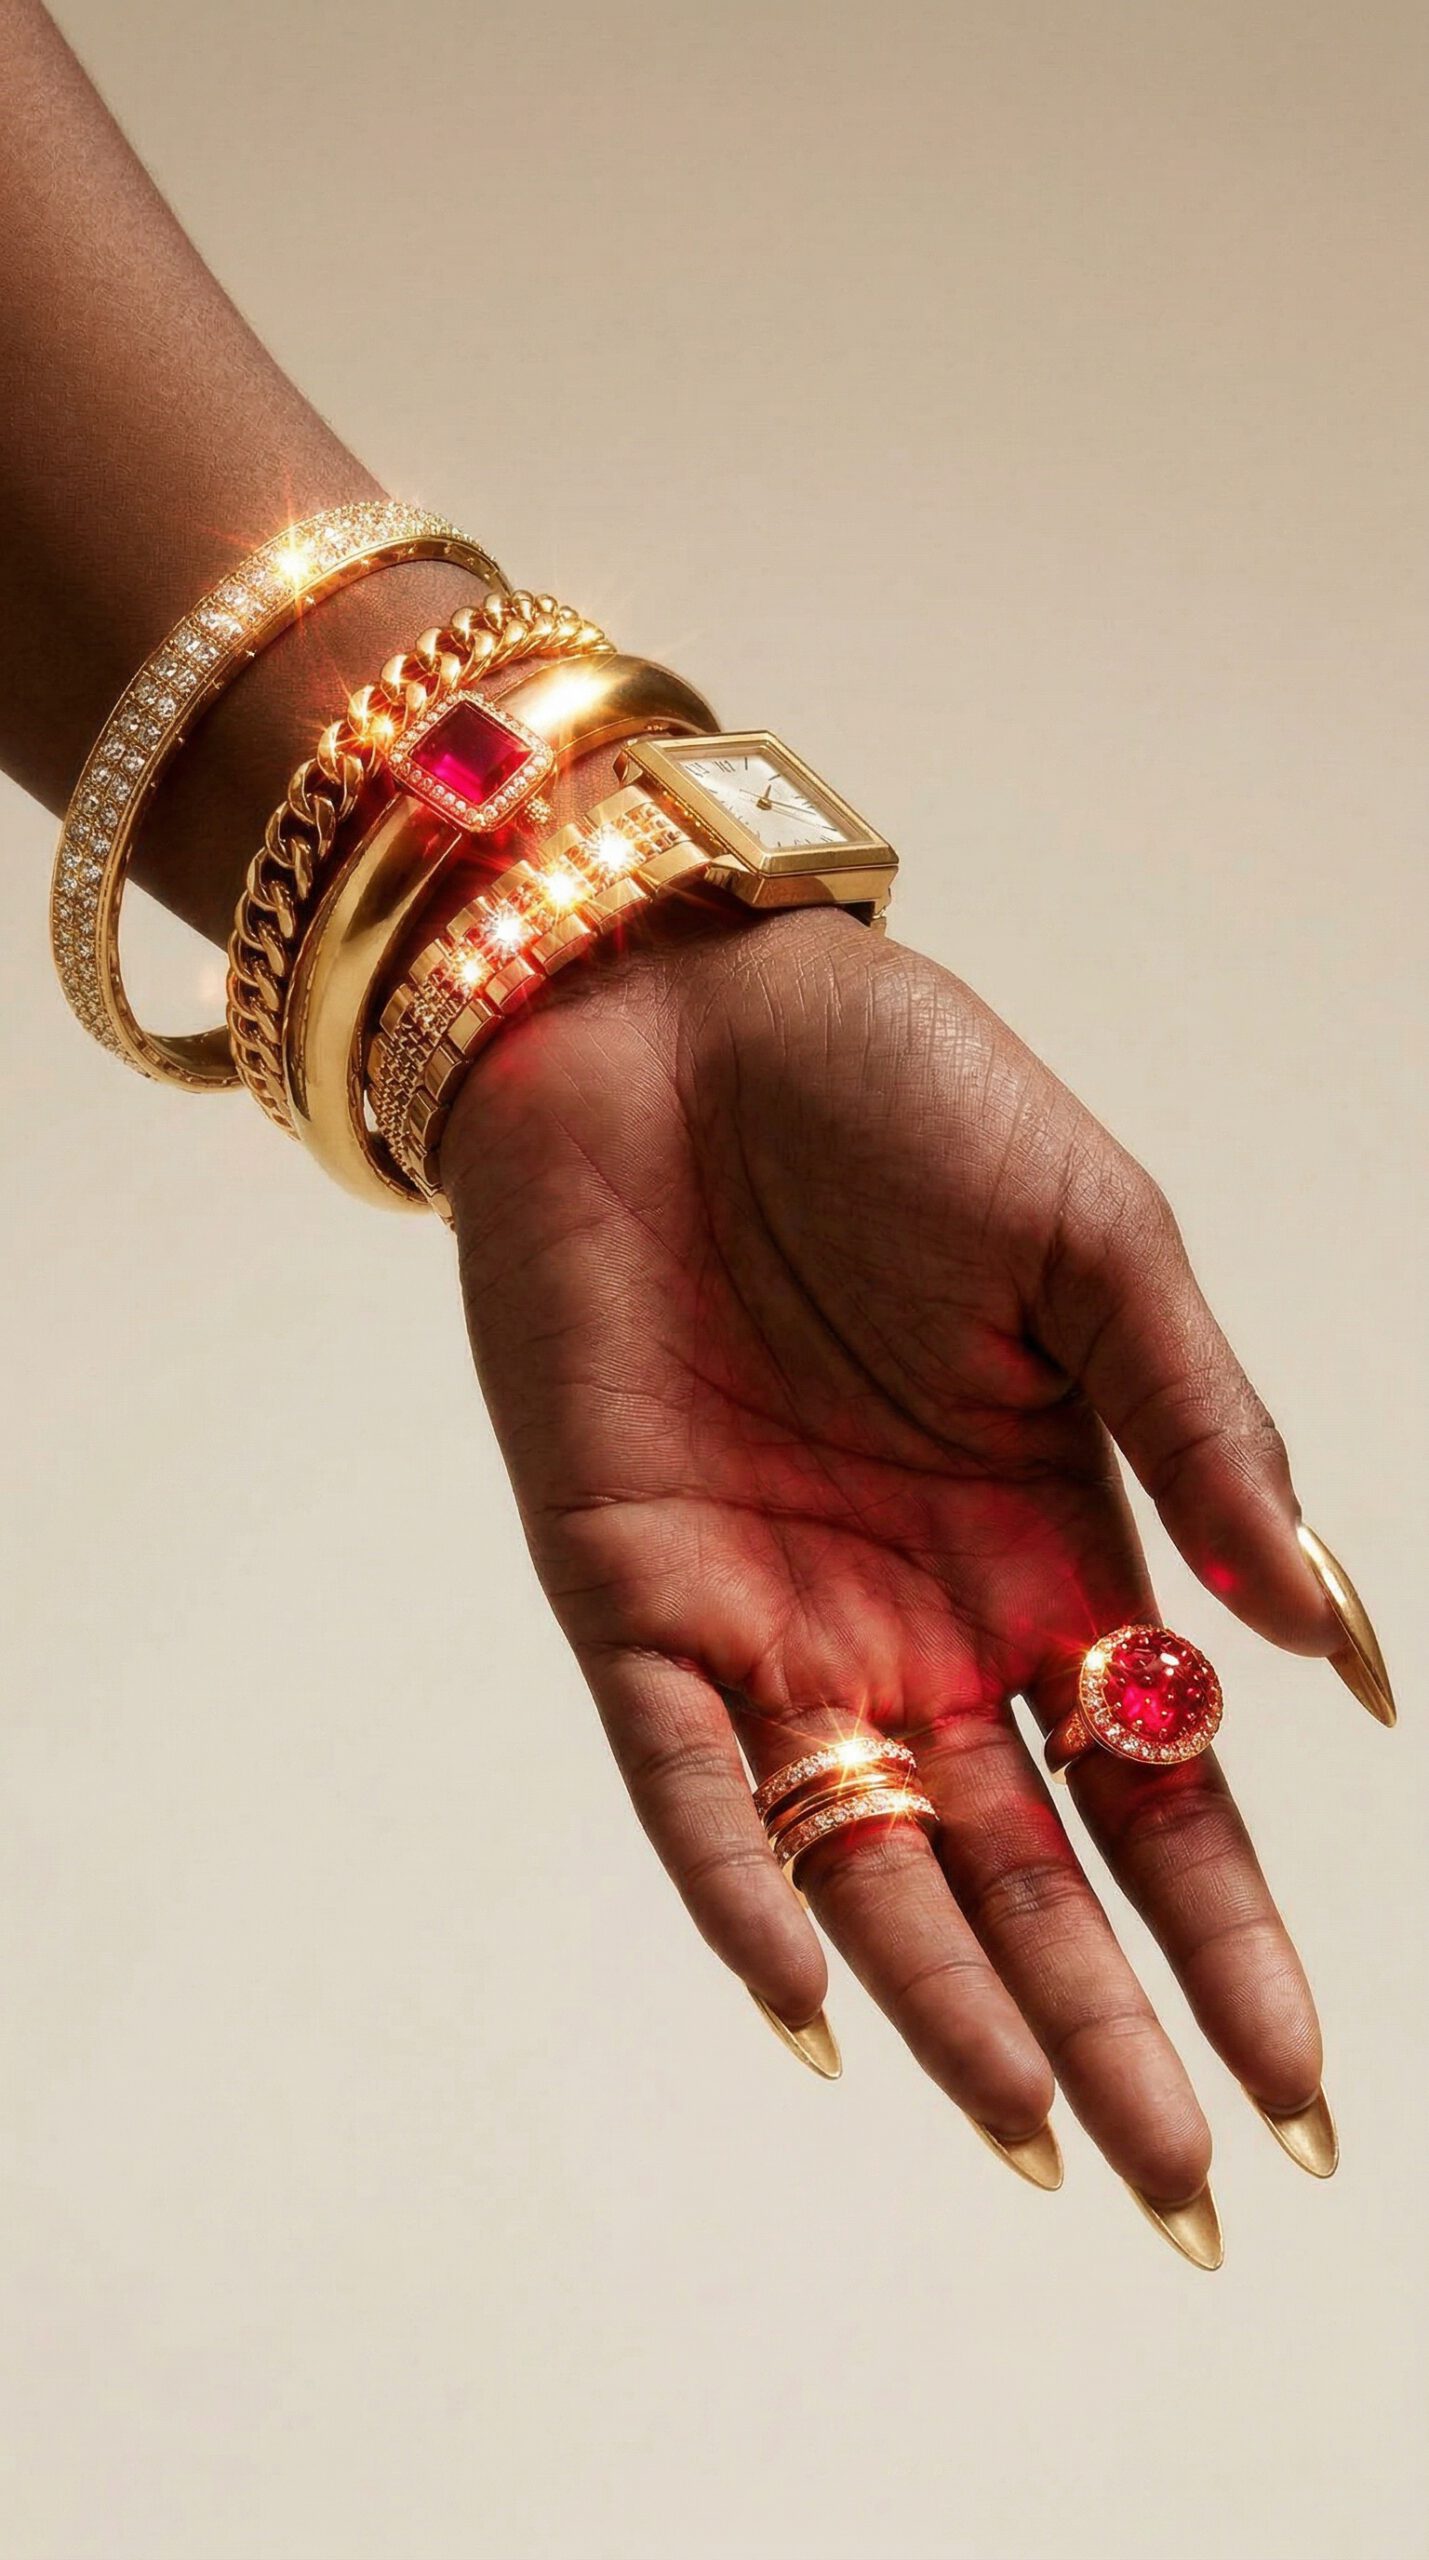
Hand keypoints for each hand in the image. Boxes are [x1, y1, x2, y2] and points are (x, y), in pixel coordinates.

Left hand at [444, 901, 1341, 2216]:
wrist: (671, 1007)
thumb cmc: (899, 1095)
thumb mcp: (1101, 1246)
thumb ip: (1208, 1432)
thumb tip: (1336, 1649)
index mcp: (1053, 1546)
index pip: (1160, 1793)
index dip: (1230, 1943)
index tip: (1305, 2096)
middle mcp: (920, 1620)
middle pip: (1027, 1876)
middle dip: (1110, 2032)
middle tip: (1193, 2199)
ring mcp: (774, 1619)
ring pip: (868, 1863)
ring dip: (950, 2005)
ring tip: (1046, 2142)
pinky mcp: (628, 1589)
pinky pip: (686, 1780)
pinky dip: (744, 1886)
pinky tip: (813, 2001)